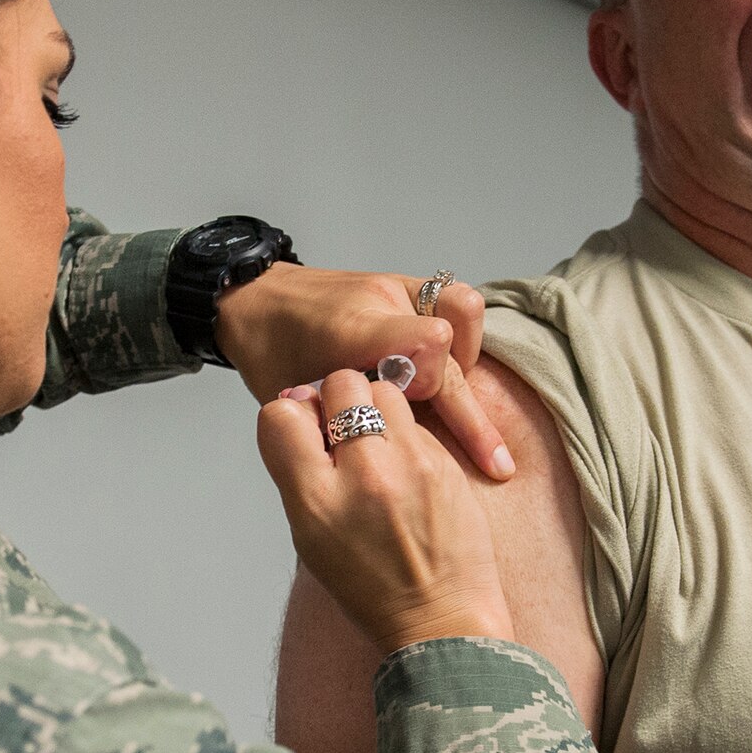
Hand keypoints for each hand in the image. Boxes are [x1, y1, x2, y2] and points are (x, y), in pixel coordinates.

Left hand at [216, 264, 513, 480]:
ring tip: (460, 409)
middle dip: (471, 414)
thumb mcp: (293, 401)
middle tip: (492, 464)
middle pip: (452, 342)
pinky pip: (453, 304)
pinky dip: (460, 346)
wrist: (258, 299)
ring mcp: (395, 287)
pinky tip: (450, 381)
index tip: (425, 426)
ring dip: (467, 363)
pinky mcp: (406, 283)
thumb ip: (338, 425)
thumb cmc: (272, 357)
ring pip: (465, 313)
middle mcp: (379, 301)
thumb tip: (388, 469)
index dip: (436, 381)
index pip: (426, 342)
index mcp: (348, 332)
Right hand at [257, 369, 513, 655]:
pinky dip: (408, 438)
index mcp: (316, 500)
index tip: (305, 434)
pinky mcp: (447, 464)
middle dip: (337, 401)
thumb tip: (301, 410)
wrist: (441, 620)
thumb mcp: (310, 537)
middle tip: (344, 434)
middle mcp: (364, 473)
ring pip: (384, 391)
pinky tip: (409, 473)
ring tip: (380, 448)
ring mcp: (412, 464)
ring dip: (377, 409)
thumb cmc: (372, 588)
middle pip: (339, 383)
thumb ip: (299, 472)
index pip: (281, 414)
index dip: (291, 418)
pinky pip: (418, 423)